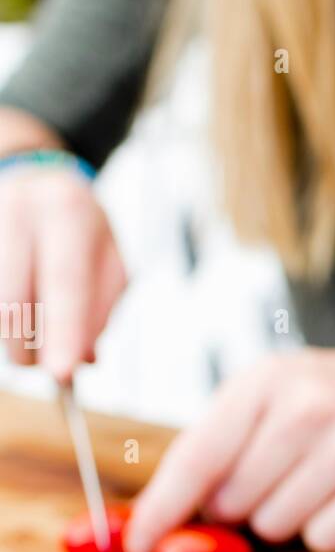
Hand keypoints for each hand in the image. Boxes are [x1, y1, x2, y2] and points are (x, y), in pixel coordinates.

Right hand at [0, 168, 125, 379]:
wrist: (32, 177)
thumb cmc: (75, 228)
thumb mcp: (107, 257)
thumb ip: (102, 307)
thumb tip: (86, 358)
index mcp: (66, 210)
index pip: (65, 282)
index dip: (64, 332)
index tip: (63, 374)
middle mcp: (19, 210)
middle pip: (12, 299)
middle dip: (26, 348)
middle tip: (40, 367)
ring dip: (10, 337)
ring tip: (29, 332)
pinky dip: (2, 322)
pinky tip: (14, 316)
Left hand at [124, 350, 334, 551]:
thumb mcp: (274, 395)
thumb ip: (220, 445)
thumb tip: (165, 521)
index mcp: (266, 379)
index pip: (196, 457)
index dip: (161, 510)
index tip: (135, 546)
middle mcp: (307, 406)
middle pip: (233, 504)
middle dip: (240, 509)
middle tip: (275, 480)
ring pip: (276, 528)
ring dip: (286, 521)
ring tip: (317, 481)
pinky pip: (324, 542)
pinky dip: (328, 531)